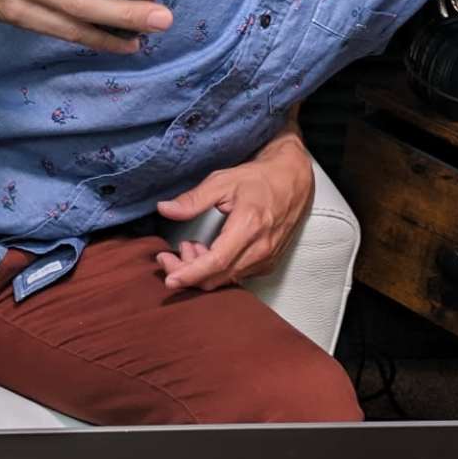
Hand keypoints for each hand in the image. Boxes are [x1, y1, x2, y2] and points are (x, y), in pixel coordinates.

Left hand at [153, 137, 312, 291]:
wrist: (293, 180)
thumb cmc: (259, 178)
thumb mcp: (223, 181)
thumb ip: (193, 199)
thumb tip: (165, 209)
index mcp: (249, 226)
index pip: (216, 262)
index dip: (190, 273)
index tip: (170, 278)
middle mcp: (261, 248)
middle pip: (218, 277)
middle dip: (188, 273)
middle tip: (170, 255)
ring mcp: (267, 258)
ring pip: (226, 280)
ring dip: (202, 271)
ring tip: (189, 246)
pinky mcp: (269, 263)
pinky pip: (237, 276)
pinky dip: (217, 270)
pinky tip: (207, 251)